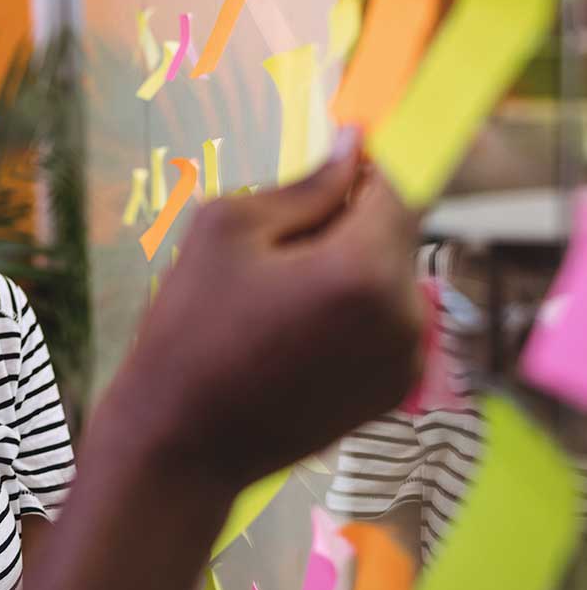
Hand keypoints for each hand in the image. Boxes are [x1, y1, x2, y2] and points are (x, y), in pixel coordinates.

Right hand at [127, 129, 424, 491]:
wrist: (181, 443)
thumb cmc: (188, 328)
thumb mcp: (226, 231)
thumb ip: (304, 186)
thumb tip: (353, 146)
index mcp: (365, 269)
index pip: (400, 183)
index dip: (368, 162)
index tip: (333, 156)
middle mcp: (406, 315)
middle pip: (394, 232)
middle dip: (348, 221)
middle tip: (274, 244)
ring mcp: (407, 360)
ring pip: (389, 278)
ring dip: (348, 268)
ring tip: (275, 297)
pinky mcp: (394, 392)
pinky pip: (384, 323)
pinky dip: (351, 312)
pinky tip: (290, 334)